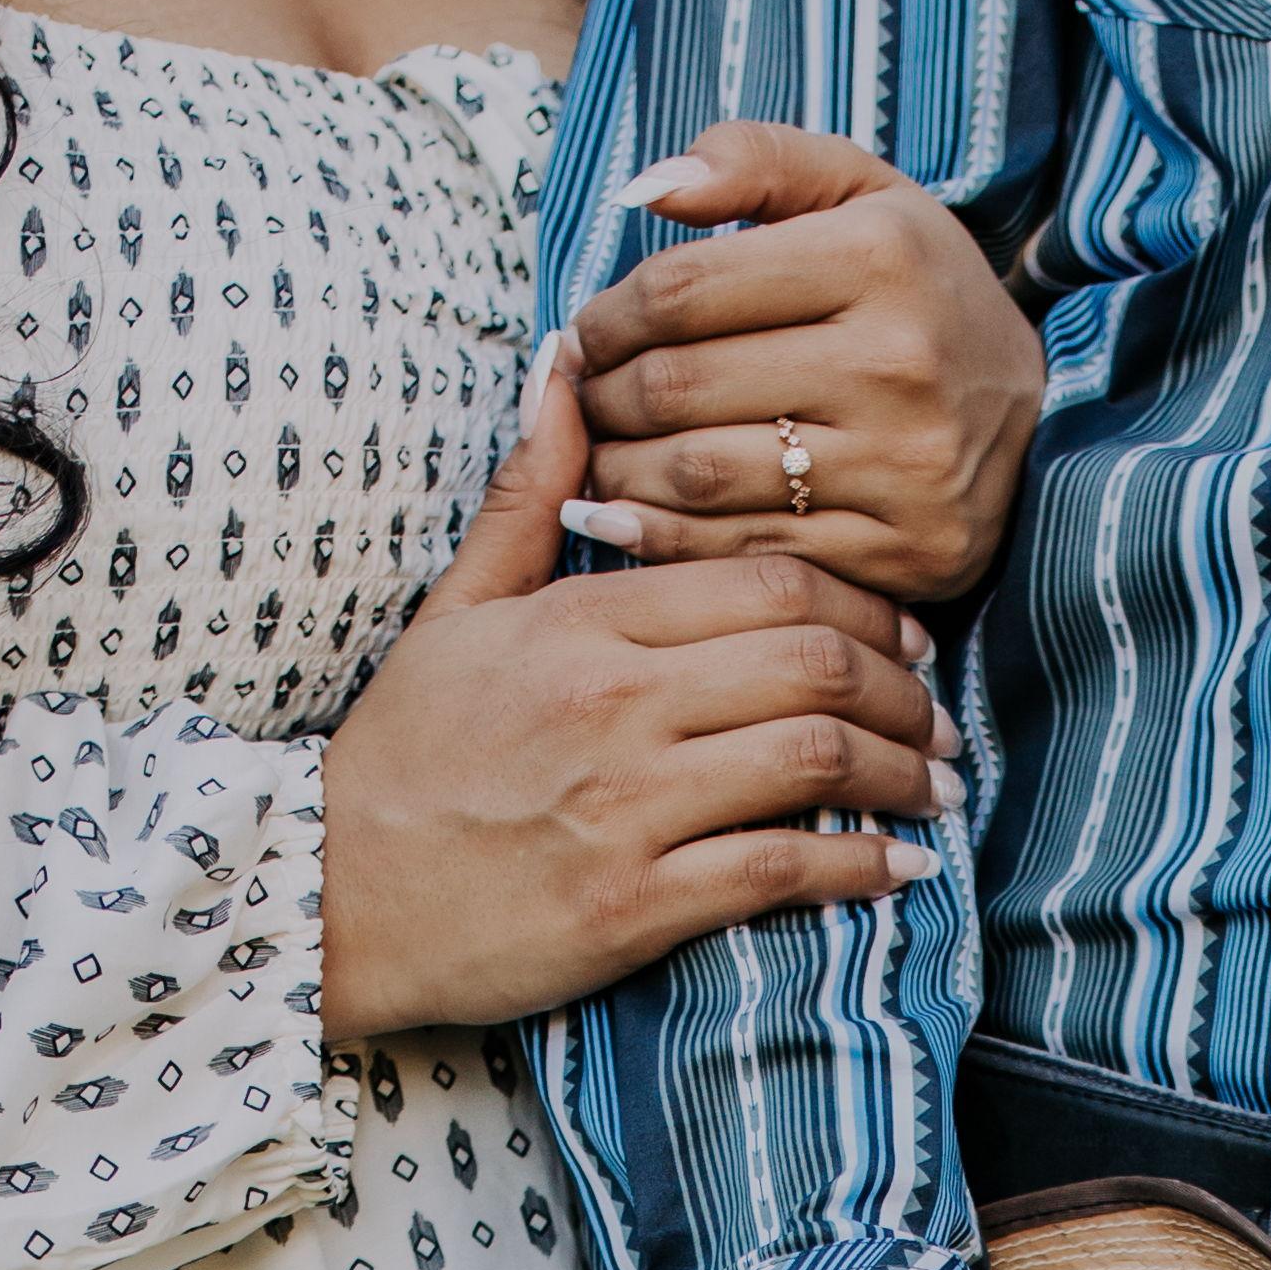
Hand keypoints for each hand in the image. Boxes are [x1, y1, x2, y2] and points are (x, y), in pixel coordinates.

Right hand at [321, 363, 964, 1042]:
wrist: (327, 894)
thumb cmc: (402, 755)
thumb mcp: (458, 606)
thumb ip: (530, 489)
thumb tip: (571, 362)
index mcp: (588, 620)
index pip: (771, 581)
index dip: (864, 604)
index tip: (907, 636)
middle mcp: (619, 704)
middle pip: (815, 663)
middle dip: (907, 691)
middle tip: (943, 718)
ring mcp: (629, 808)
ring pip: (816, 760)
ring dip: (903, 777)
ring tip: (940, 792)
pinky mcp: (632, 907)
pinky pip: (779, 873)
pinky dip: (858, 867)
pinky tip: (899, 868)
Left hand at [555, 124, 1049, 611]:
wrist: (1036, 411)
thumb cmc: (918, 289)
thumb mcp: (858, 193)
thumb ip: (755, 161)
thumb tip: (646, 190)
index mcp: (880, 258)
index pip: (685, 289)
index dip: (608, 314)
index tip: (584, 333)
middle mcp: (898, 364)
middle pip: (681, 387)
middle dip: (602, 396)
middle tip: (581, 400)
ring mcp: (903, 468)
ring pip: (700, 477)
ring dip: (618, 471)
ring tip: (598, 454)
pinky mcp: (904, 553)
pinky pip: (745, 553)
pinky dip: (665, 542)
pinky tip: (628, 519)